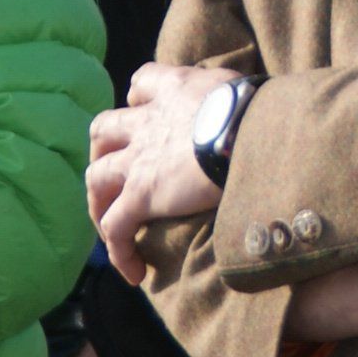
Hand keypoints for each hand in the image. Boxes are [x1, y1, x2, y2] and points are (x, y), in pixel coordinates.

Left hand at [86, 62, 238, 281]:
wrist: (247, 131)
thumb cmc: (260, 110)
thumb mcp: (245, 91)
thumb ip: (237, 100)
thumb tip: (261, 113)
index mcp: (175, 89)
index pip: (142, 83)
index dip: (139, 100)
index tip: (145, 112)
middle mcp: (149, 122)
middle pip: (103, 131)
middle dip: (103, 153)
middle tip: (118, 177)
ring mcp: (140, 159)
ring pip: (96, 179)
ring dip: (99, 204)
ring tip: (111, 230)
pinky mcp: (143, 194)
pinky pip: (116, 225)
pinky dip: (118, 249)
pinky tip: (132, 273)